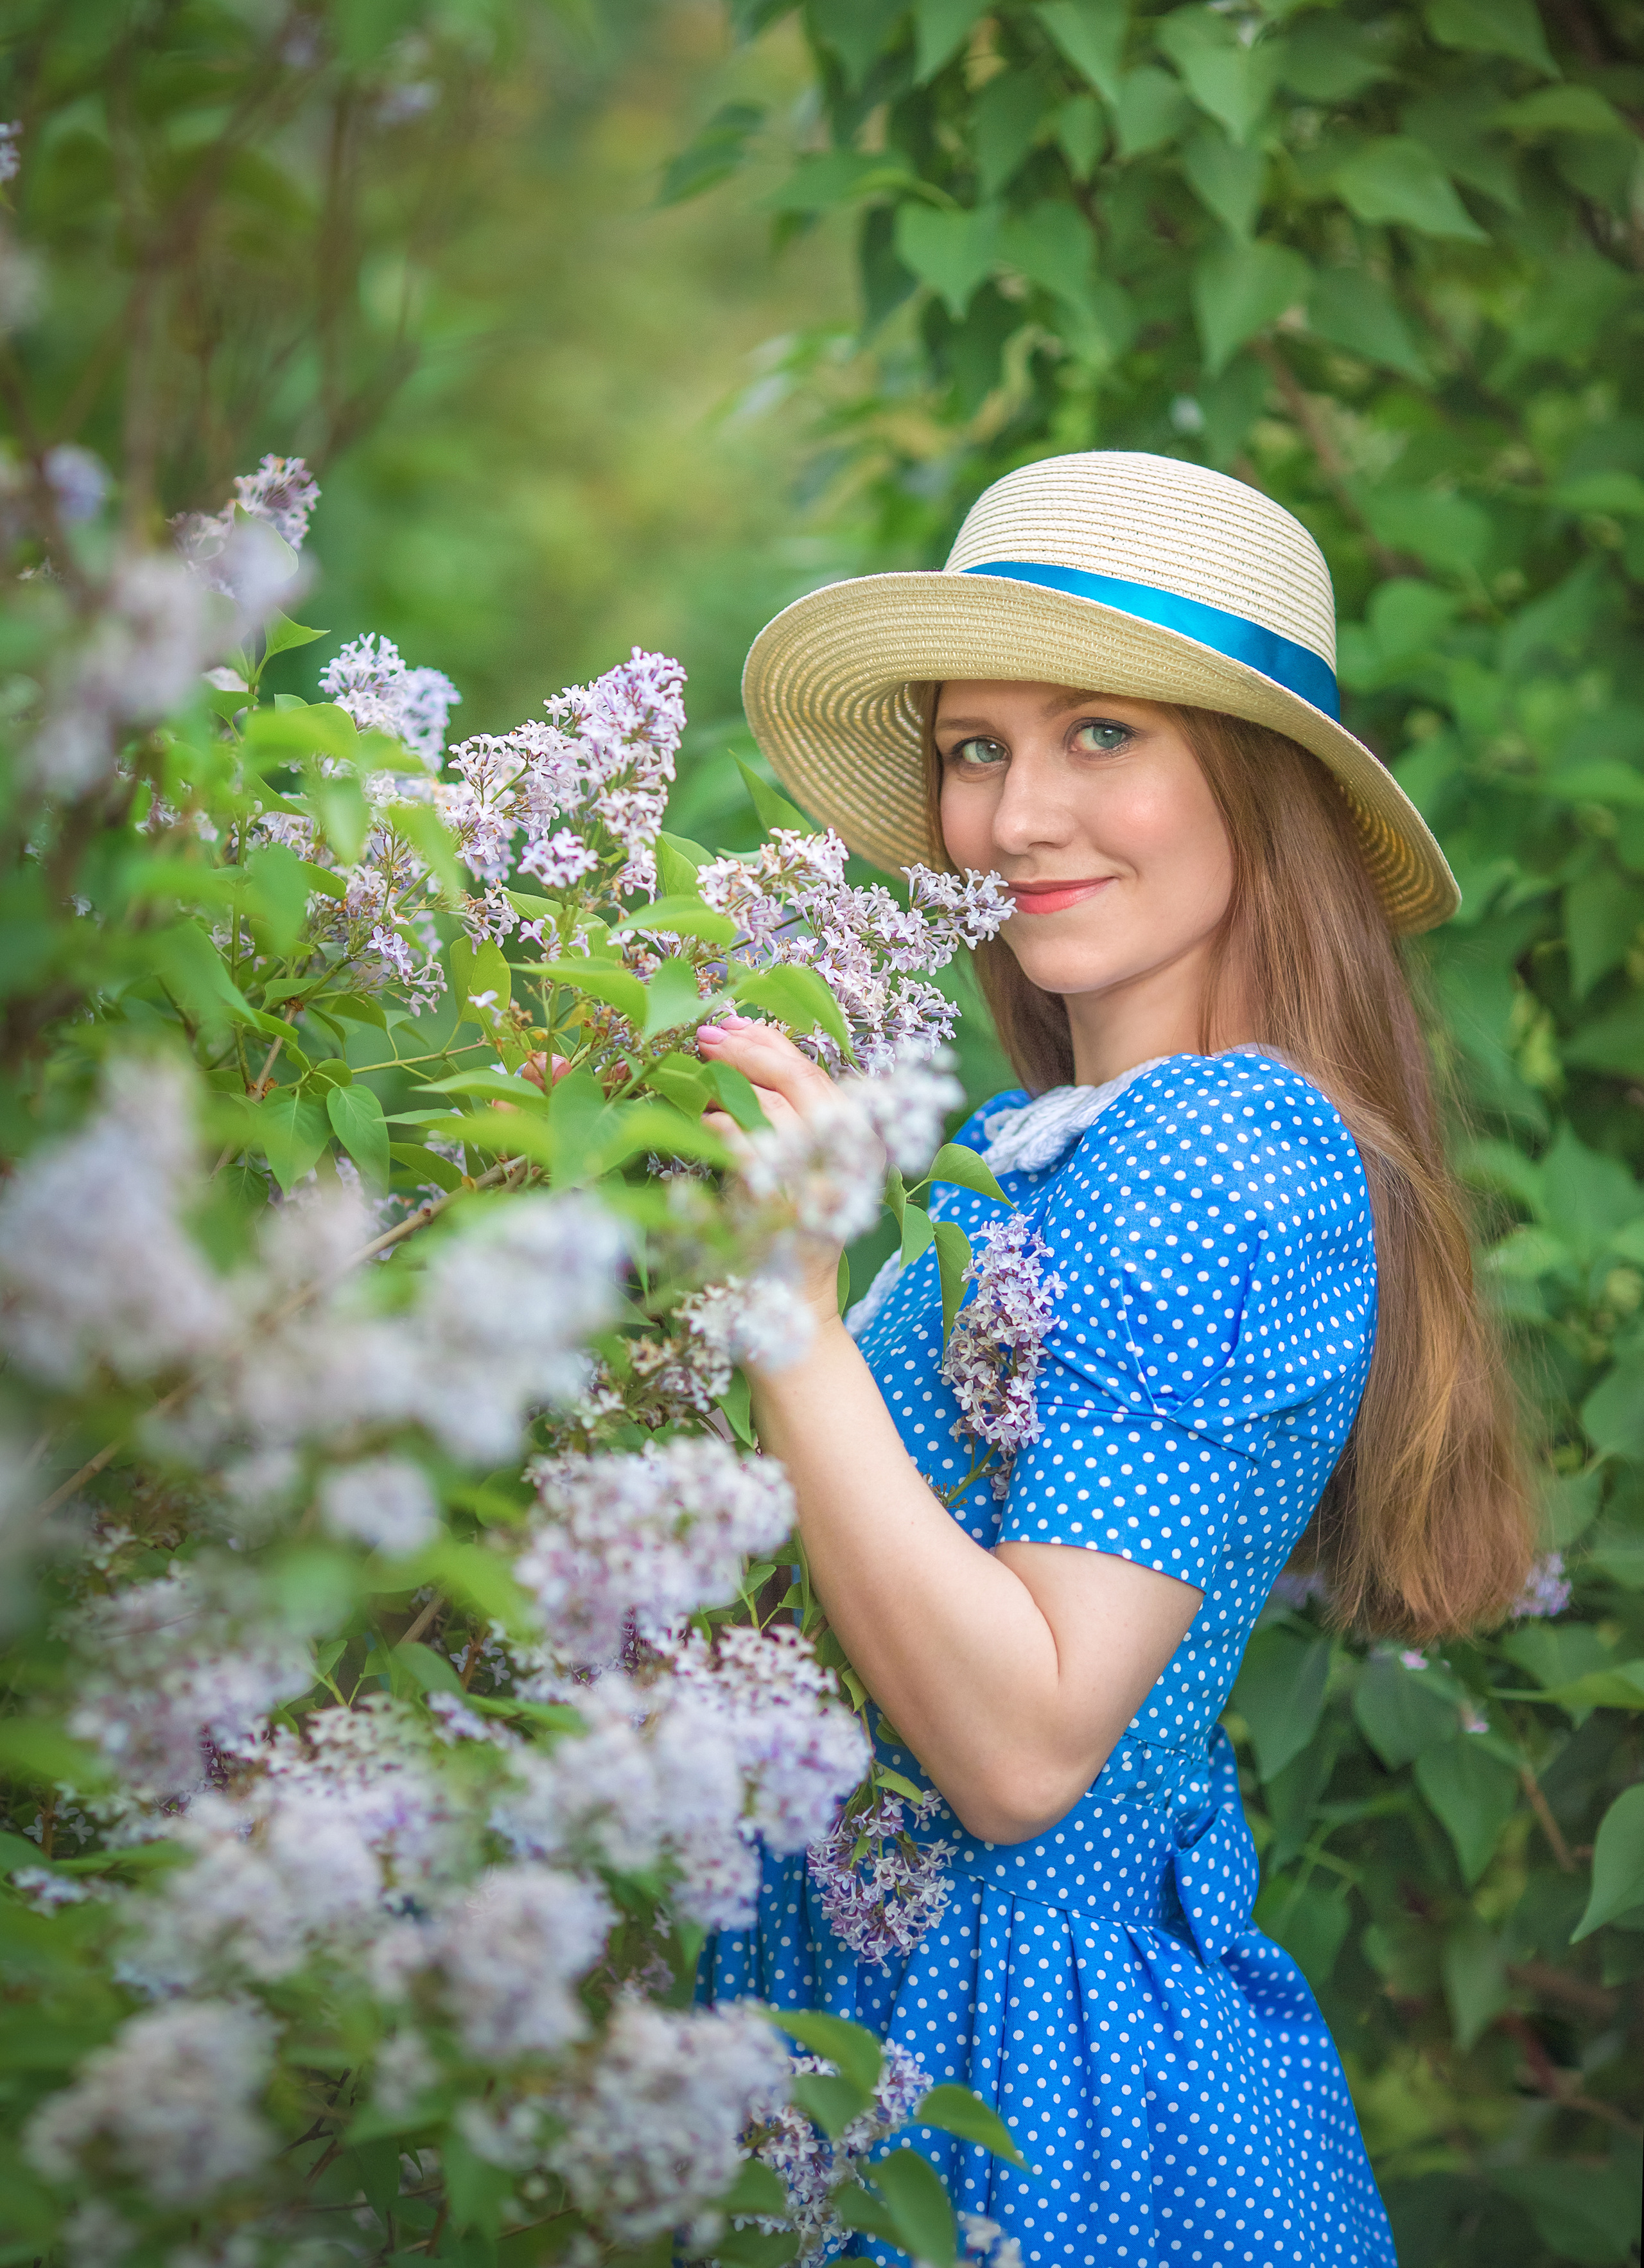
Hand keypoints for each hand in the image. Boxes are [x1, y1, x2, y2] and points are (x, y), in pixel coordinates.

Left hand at [697, 1015, 845, 1325]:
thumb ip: (789, 1113)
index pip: (816, 1072)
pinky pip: (748, 1145)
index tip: (733, 1021)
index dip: (772, 1041)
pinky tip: (701, 1118)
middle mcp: (852, 1156)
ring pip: (772, 1106)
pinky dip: (719, 1124)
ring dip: (726, 1083)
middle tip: (706, 1036)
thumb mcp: (803, 1167)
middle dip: (747, 1050)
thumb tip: (746, 1046)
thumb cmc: (790, 1234)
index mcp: (860, 1140)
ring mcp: (822, 1180)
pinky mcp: (787, 1206)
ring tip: (696, 1073)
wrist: (798, 1308)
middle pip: (798, 1079)